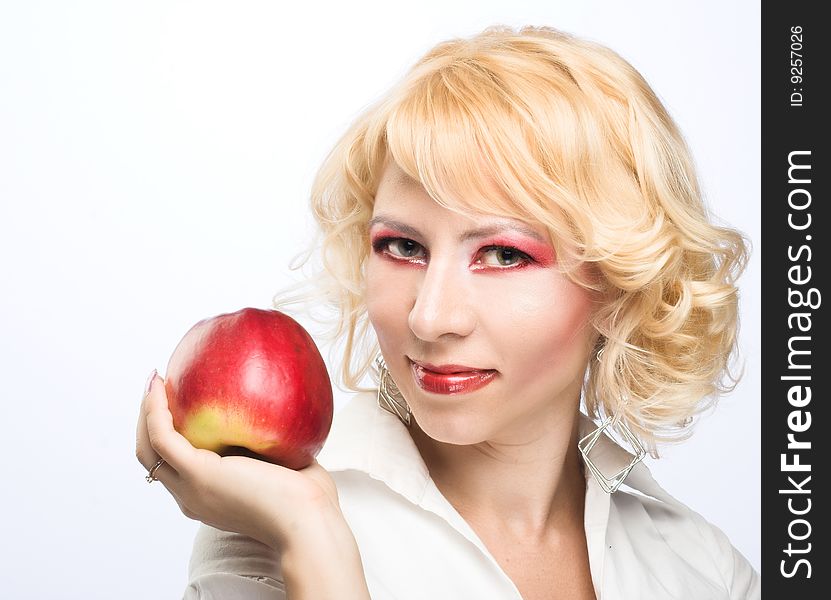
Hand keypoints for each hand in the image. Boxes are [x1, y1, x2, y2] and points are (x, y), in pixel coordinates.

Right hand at [135, 371, 343, 550]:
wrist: (309, 523)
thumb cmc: (311, 503)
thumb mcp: (288, 467)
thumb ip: (278, 445)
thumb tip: (284, 416)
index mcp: (211, 499)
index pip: (176, 468)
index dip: (171, 437)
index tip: (178, 405)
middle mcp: (193, 497)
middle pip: (153, 458)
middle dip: (149, 422)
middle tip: (157, 387)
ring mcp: (191, 488)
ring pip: (150, 448)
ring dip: (147, 412)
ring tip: (154, 380)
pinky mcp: (197, 473)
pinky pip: (163, 436)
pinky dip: (155, 409)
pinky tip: (160, 385)